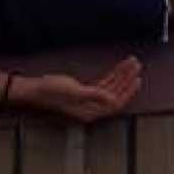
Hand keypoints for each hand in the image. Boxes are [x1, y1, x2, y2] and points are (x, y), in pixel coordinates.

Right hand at [13, 57, 142, 122]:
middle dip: (127, 80)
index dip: (128, 92)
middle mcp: (92, 108)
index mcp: (91, 111)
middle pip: (115, 94)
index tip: (137, 78)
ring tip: (131, 62)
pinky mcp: (85, 92)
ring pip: (111, 88)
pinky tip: (118, 68)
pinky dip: (112, 75)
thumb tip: (114, 100)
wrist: (36, 88)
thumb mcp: (75, 91)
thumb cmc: (53, 90)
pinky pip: (104, 84)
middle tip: (137, 65)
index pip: (115, 103)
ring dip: (121, 75)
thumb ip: (96, 95)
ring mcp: (89, 100)